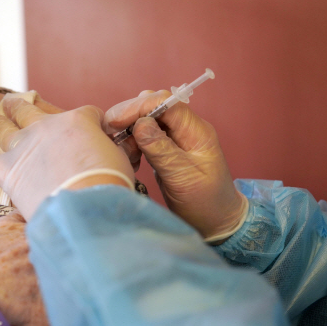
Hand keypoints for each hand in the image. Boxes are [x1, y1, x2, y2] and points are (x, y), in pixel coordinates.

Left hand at [0, 98, 134, 219]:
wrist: (85, 207)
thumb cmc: (108, 185)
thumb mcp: (121, 161)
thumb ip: (113, 151)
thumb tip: (115, 153)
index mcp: (77, 121)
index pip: (85, 114)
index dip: (91, 122)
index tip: (95, 131)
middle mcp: (46, 128)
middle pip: (29, 110)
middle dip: (20, 106)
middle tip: (13, 103)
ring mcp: (23, 148)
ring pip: (4, 128)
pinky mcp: (7, 172)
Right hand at [104, 91, 246, 241]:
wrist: (217, 221)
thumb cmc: (206, 202)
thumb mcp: (182, 177)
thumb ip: (161, 149)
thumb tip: (139, 124)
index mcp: (196, 131)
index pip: (166, 103)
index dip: (139, 106)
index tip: (117, 120)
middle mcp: (185, 130)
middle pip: (154, 106)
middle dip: (130, 113)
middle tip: (109, 128)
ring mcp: (175, 139)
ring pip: (147, 119)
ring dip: (129, 126)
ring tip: (116, 141)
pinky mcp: (165, 150)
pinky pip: (145, 134)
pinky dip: (131, 138)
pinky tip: (125, 150)